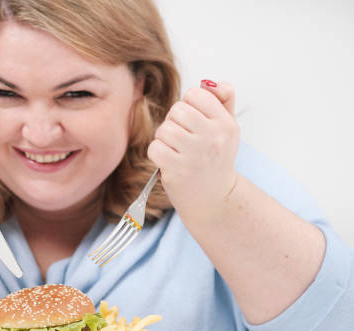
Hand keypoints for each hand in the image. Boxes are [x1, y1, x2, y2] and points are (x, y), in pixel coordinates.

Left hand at [147, 80, 239, 217]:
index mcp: (226, 124)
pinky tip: (168, 161)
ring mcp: (195, 154)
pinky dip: (157, 153)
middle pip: (177, 110)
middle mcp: (213, 137)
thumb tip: (208, 82)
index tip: (193, 122)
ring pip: (164, 129)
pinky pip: (155, 148)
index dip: (188, 105)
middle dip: (174, 121)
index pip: (195, 94)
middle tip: (182, 137)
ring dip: (164, 138)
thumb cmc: (215, 158)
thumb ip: (223, 99)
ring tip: (176, 149)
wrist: (214, 197)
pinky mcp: (177, 169)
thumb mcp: (227, 128)